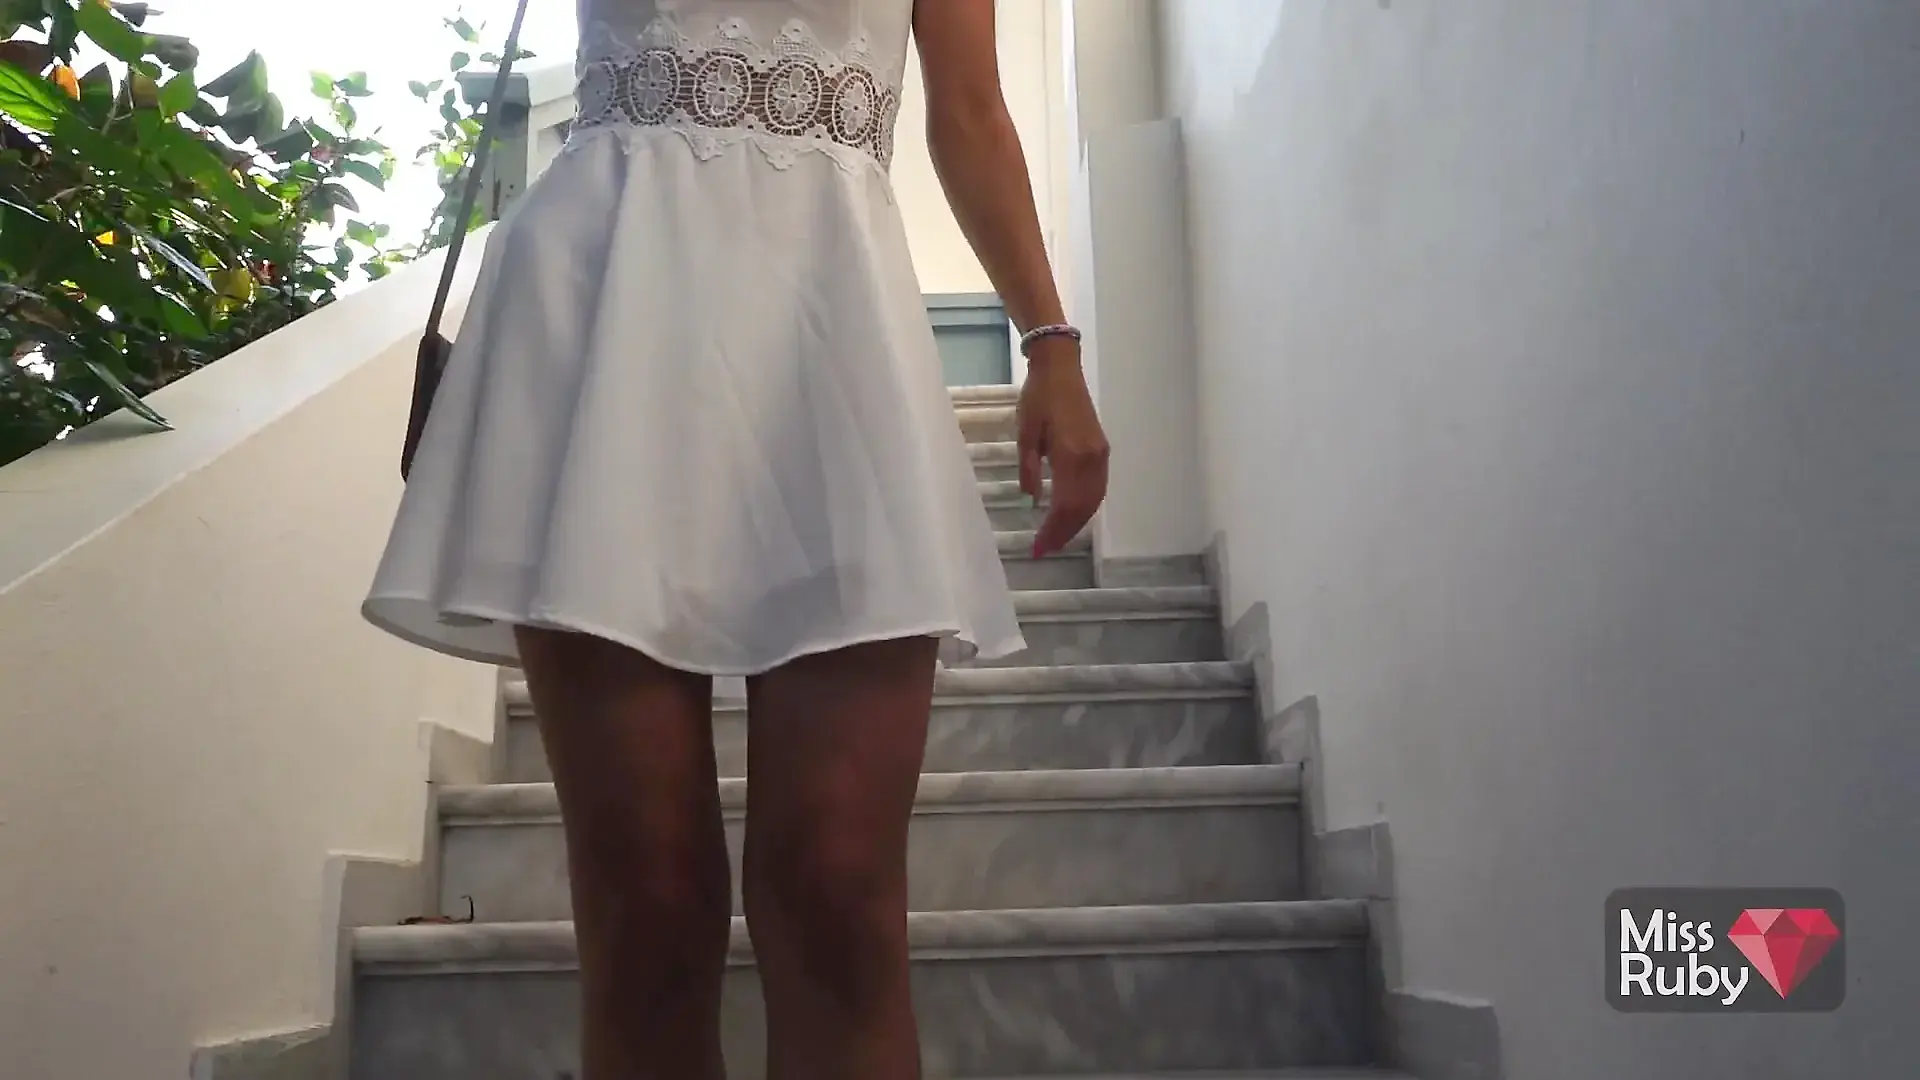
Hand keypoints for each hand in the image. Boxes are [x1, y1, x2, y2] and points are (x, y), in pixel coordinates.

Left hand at [1016, 346, 1108, 557]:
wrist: (1060, 369)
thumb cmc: (1037, 398)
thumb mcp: (1025, 434)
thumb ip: (1029, 469)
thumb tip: (1032, 501)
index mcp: (1070, 454)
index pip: (1064, 504)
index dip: (1053, 529)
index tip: (1038, 547)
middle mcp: (1091, 458)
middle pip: (1082, 507)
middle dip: (1064, 531)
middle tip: (1045, 549)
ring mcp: (1100, 454)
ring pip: (1094, 500)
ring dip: (1077, 522)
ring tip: (1057, 538)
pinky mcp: (1102, 449)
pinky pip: (1098, 487)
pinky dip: (1086, 506)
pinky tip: (1073, 514)